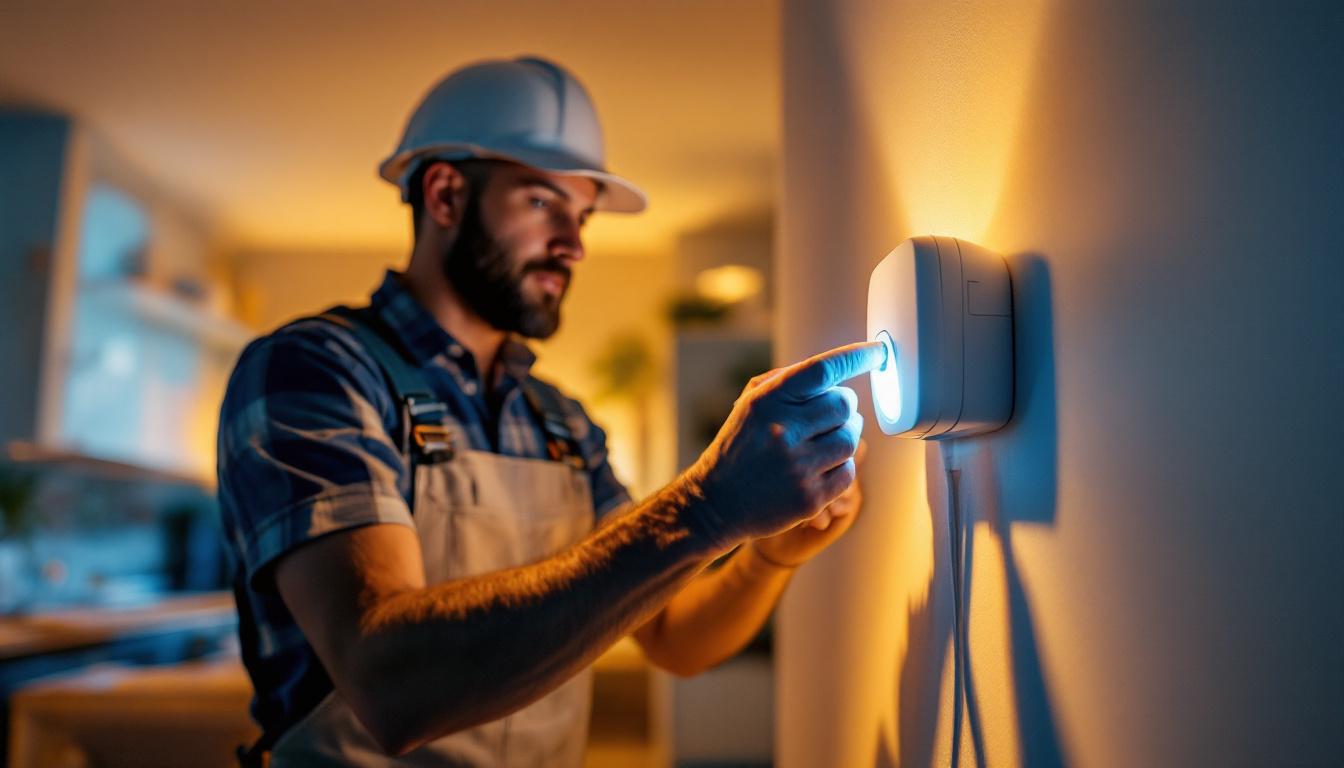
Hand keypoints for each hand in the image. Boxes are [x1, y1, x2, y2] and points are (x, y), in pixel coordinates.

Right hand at [683, 341, 884, 548]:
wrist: (716, 502)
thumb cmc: (739, 446)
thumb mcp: (750, 404)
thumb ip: (787, 382)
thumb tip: (837, 369)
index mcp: (768, 401)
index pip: (822, 369)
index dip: (856, 356)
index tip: (878, 351)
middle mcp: (783, 431)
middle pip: (845, 404)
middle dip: (843, 407)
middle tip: (829, 416)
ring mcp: (798, 466)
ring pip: (851, 438)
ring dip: (844, 435)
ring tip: (824, 441)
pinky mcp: (810, 497)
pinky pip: (848, 471)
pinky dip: (840, 466)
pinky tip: (819, 467)